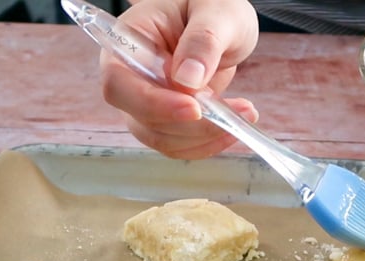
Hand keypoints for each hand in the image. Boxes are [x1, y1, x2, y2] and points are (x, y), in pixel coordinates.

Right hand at [99, 0, 258, 158]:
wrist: (222, 21)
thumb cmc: (214, 4)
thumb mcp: (217, 11)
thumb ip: (203, 41)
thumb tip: (186, 80)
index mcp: (128, 41)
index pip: (120, 83)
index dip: (152, 103)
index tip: (193, 108)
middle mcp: (130, 76)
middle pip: (141, 119)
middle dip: (189, 126)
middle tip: (236, 111)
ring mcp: (147, 101)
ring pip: (162, 138)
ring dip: (204, 137)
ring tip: (245, 113)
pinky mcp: (168, 119)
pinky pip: (180, 144)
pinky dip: (208, 142)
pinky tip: (234, 125)